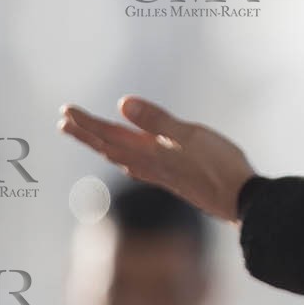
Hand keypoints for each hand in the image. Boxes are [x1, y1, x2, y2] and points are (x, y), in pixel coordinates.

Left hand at [58, 96, 253, 223]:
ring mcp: (161, 175)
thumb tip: (122, 104)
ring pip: (122, 158)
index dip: (87, 123)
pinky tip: (130, 162)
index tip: (66, 112)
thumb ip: (157, 120)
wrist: (240, 200)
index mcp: (150, 152)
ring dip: (102, 146)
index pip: (110, 134)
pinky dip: (124, 158)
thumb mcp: (190, 135)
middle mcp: (150, 165)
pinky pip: (137, 167)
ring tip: (90, 138)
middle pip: (110, 147)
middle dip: (86, 135)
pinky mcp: (173, 180)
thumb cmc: (219, 165)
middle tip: (64, 123)